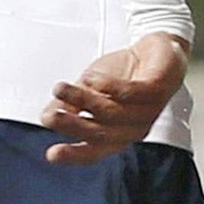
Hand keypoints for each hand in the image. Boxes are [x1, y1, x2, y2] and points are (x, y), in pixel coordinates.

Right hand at [41, 32, 189, 164]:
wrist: (155, 49)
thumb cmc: (124, 75)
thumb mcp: (89, 89)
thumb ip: (70, 104)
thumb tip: (46, 116)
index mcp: (119, 133)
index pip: (96, 150)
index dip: (75, 155)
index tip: (51, 154)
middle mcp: (135, 127)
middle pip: (102, 134)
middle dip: (73, 126)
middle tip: (50, 116)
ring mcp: (148, 110)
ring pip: (112, 112)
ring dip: (83, 100)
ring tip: (61, 88)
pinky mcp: (157, 89)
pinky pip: (131, 92)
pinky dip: (108, 86)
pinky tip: (92, 78)